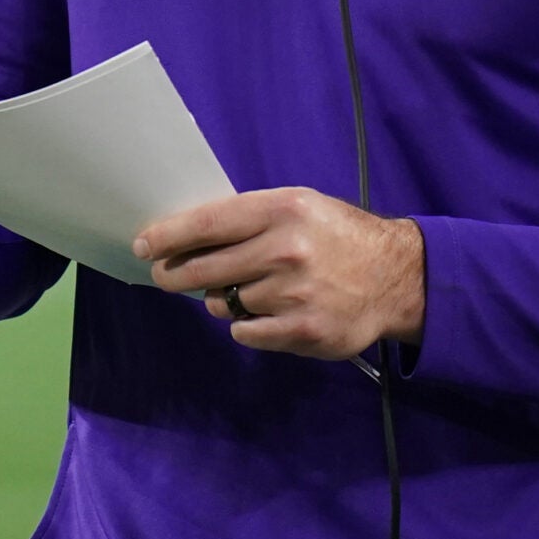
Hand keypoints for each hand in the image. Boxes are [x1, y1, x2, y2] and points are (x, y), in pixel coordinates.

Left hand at [135, 187, 423, 359]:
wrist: (395, 278)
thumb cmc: (338, 237)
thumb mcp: (300, 207)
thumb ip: (249, 218)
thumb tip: (187, 235)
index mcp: (282, 210)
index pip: (207, 223)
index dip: (167, 236)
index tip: (143, 245)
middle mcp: (285, 250)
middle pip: (203, 268)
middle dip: (176, 274)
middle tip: (167, 276)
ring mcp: (293, 294)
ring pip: (222, 302)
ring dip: (224, 298)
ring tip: (254, 289)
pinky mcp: (301, 331)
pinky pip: (244, 331)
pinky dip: (248, 325)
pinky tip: (270, 312)